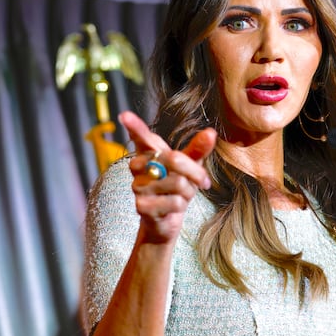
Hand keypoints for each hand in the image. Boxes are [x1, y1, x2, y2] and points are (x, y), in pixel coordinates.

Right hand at [119, 110, 216, 243]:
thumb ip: (197, 149)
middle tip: (203, 182)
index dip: (134, 126)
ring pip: (178, 183)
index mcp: (149, 153)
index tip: (125, 115)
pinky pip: (173, 202)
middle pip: (174, 159)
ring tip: (180, 197)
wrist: (166, 220)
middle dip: (195, 173)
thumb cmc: (176, 188)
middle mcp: (138, 167)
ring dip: (187, 193)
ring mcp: (137, 186)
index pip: (141, 137)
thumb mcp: (190, 167)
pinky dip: (180, 206)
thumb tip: (211, 132)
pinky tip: (171, 208)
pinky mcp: (141, 206)